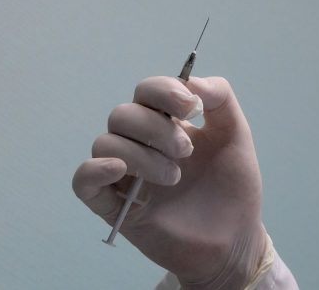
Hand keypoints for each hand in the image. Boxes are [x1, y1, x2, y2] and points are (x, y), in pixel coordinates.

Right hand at [72, 76, 267, 289]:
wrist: (234, 238)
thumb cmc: (232, 186)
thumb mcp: (235, 134)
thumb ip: (220, 98)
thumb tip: (192, 81)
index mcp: (167, 123)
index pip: (147, 91)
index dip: (163, 91)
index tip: (189, 107)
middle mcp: (141, 143)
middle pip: (123, 114)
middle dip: (156, 128)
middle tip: (187, 152)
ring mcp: (125, 174)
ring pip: (106, 143)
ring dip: (141, 155)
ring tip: (174, 177)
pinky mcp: (114, 205)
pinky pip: (83, 181)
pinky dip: (95, 170)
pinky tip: (120, 172)